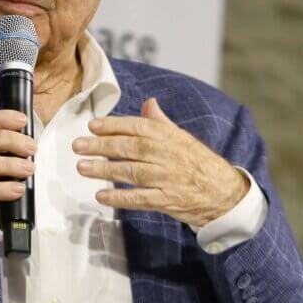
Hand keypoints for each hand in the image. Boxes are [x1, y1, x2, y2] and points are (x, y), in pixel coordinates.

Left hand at [71, 97, 248, 228]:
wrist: (224, 192)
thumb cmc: (198, 162)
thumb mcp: (182, 137)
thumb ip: (161, 122)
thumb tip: (148, 102)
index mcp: (169, 136)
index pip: (138, 126)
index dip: (114, 125)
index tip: (92, 125)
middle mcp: (167, 155)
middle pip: (130, 148)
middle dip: (102, 146)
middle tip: (78, 146)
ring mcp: (167, 178)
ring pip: (132, 171)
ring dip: (105, 169)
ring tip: (82, 167)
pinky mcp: (167, 200)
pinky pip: (140, 198)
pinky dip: (120, 198)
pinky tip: (100, 196)